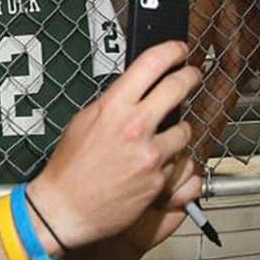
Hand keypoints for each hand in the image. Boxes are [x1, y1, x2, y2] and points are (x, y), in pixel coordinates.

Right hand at [26, 41, 201, 250]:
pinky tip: (151, 165)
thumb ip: (112, 103)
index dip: (171, 51)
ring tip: (163, 137)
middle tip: (191, 75)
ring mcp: (151, 154)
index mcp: (113, 107)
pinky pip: (177, 162)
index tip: (179, 50)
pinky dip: (169, 162)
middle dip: (189, 77)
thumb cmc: (70, 169)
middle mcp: (135, 127)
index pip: (151, 64)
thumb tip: (134, 89)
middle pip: (178, 87)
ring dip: (178, 130)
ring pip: (185, 129)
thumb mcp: (83, 122)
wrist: (67, 209)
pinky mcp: (160, 180)